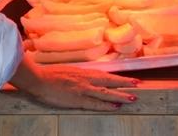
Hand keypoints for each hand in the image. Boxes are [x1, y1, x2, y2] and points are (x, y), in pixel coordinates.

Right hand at [10, 56, 137, 110]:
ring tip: (133, 97)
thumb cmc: (49, 75)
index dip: (118, 78)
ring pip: (106, 92)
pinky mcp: (77, 99)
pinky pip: (95, 103)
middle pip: (109, 81)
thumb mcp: (67, 72)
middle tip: (139, 85)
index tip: (130, 79)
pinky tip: (116, 106)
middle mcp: (86, 79)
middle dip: (125, 84)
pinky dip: (106, 105)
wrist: (38, 79)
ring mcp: (83, 89)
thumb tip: (85, 79)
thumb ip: (78, 76)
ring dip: (120, 95)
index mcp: (83, 72)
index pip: (105, 75)